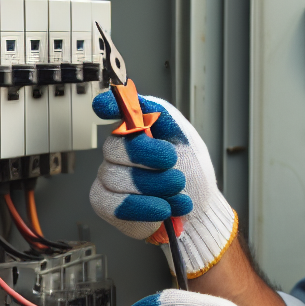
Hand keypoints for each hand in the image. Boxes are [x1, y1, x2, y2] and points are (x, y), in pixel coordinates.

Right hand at [90, 91, 236, 278]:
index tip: (104, 107)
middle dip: (151, 158)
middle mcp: (118, 151)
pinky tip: (163, 208)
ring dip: (157, 187)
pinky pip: (113, 204)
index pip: (117, 110)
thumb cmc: (191, 171)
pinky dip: (143, 207)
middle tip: (175, 168)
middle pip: (117, 146)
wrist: (200, 208)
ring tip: (177, 192)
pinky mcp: (105, 204)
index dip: (109, 106)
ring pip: (117, 177)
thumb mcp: (184, 137)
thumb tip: (133, 97)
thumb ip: (160, 113)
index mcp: (138, 129)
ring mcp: (108, 176)